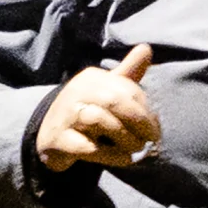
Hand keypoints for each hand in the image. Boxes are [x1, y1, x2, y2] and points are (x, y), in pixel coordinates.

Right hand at [38, 45, 160, 170]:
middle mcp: (76, 91)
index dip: (147, 112)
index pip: (128, 90)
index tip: (155, 129)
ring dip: (125, 139)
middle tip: (150, 140)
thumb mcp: (108, 91)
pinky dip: (110, 155)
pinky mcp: (57, 139)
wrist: (53, 137)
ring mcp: (64, 114)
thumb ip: (128, 73)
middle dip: (138, 122)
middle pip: (114, 101)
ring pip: (99, 120)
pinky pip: (88, 147)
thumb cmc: (88, 112)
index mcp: (93, 78)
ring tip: (135, 149)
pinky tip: (122, 159)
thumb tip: (147, 48)